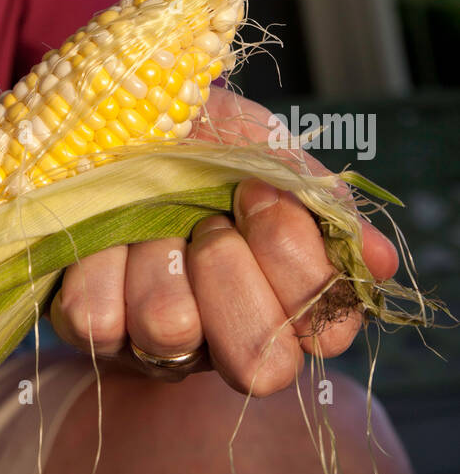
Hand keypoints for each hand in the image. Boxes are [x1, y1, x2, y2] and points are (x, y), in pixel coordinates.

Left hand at [48, 88, 398, 395]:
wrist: (115, 110)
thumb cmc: (202, 140)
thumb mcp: (266, 153)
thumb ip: (321, 201)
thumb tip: (378, 260)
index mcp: (287, 297)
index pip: (325, 326)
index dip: (292, 259)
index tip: (255, 191)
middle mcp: (228, 335)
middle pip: (258, 364)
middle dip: (229, 271)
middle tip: (205, 220)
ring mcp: (159, 342)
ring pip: (169, 332)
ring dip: (158, 256)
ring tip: (145, 218)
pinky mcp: (96, 326)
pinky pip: (98, 320)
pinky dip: (98, 260)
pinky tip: (102, 232)